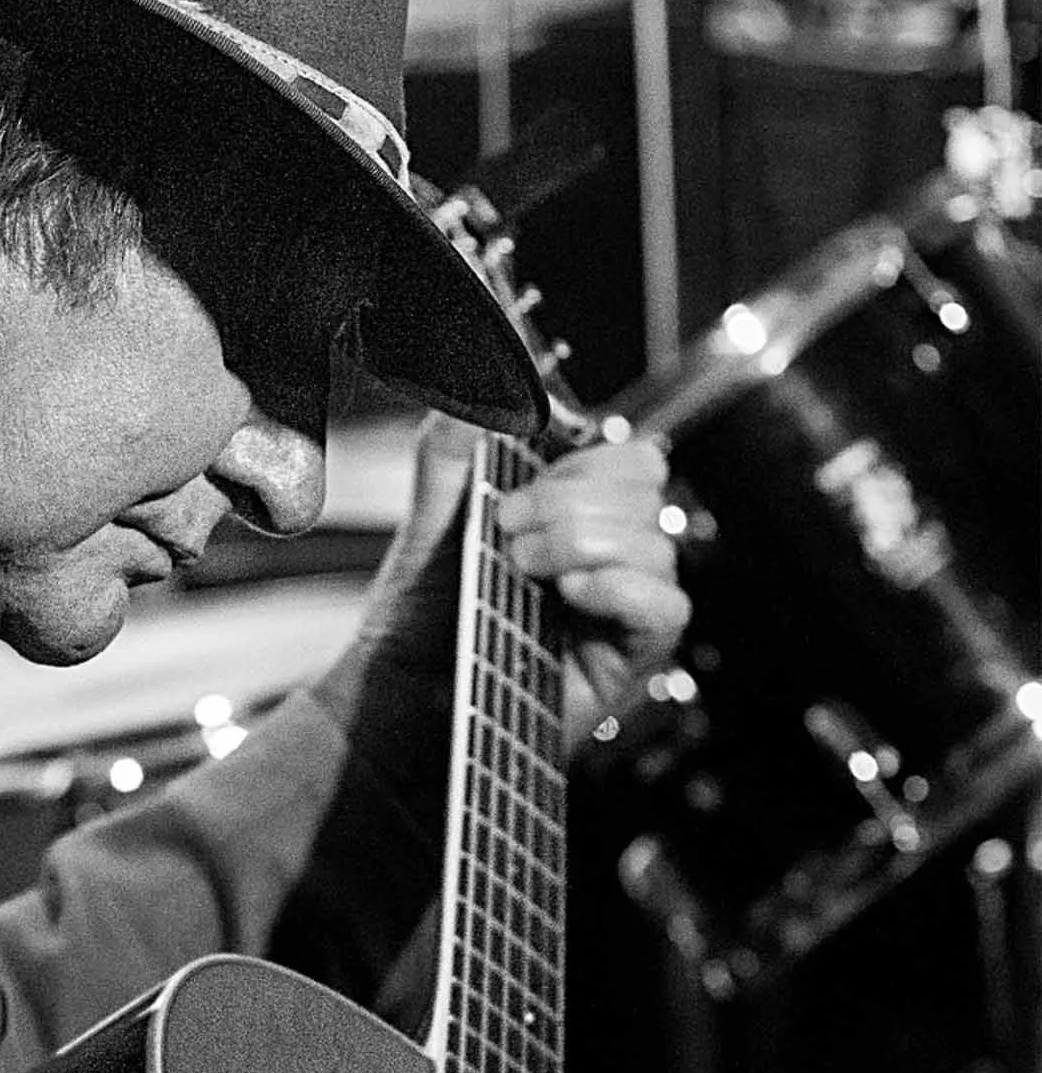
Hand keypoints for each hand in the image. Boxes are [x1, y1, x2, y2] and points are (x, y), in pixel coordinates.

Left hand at [409, 416, 688, 741]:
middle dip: (569, 500)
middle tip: (506, 535)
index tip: (507, 495)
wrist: (406, 689)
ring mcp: (625, 603)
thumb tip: (475, 383)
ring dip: (579, 543)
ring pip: (656, 541)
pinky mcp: (631, 655)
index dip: (576, 462)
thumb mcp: (434, 513)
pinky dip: (618, 589)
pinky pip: (666, 605)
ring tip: (521, 572)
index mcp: (578, 513)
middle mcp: (611, 553)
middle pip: (646, 486)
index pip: (627, 458)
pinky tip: (569, 594)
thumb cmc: (425, 612)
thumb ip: (452, 444)